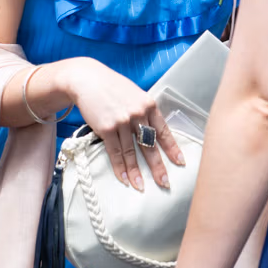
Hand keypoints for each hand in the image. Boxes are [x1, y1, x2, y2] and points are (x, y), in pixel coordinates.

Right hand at [56, 58, 184, 190]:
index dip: (172, 149)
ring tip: (141, 187)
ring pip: (132, 152)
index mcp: (149, 105)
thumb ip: (144, 112)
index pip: (163, 131)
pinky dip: (120, 167)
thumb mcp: (134, 95)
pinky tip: (124, 179)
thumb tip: (152, 133)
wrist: (87, 79)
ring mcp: (122, 121)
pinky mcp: (106, 128)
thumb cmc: (112, 87)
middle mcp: (138, 113)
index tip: (180, 163)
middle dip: (158, 167)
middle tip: (165, 183)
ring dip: (136, 173)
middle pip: (150, 145)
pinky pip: (115, 152)